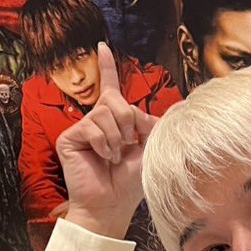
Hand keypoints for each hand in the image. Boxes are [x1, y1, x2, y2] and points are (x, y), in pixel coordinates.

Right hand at [59, 43, 155, 239]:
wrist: (113, 205)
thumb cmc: (132, 182)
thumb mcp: (151, 149)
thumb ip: (159, 125)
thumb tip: (181, 104)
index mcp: (115, 120)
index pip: (110, 87)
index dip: (107, 67)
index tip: (103, 46)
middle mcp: (96, 120)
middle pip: (116, 100)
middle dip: (129, 121)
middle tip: (129, 144)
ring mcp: (82, 129)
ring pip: (105, 113)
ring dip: (118, 137)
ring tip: (116, 156)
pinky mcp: (69, 138)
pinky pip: (92, 127)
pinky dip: (105, 143)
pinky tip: (105, 158)